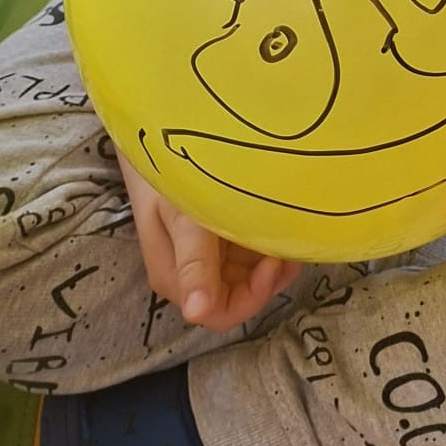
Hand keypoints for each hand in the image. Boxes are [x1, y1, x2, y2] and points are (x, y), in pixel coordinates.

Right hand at [117, 150, 301, 332]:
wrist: (157, 132)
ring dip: (270, 257)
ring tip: (286, 225)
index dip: (253, 295)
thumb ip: (193, 262)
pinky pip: (247, 250)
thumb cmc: (166, 174)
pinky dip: (265, 239)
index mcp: (177, 279)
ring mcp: (206, 254)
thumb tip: (196, 313)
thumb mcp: (182, 216)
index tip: (273, 259)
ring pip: (247, 274)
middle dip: (268, 275)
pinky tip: (275, 216)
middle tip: (288, 240)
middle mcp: (192, 274)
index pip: (221, 312)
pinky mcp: (216, 234)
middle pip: (239, 295)